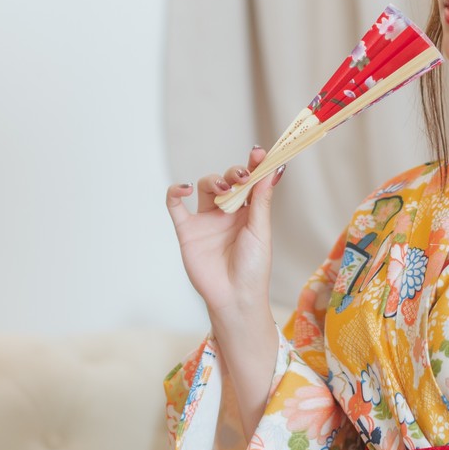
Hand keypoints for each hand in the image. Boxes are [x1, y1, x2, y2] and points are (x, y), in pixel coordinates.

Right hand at [165, 145, 284, 320]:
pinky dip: (176, 191)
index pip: (250, 181)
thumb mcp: (260, 231)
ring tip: (221, 188)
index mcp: (249, 212)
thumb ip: (261, 200)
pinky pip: (175, 205)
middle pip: (227, 180)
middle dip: (233, 173)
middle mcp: (227, 213)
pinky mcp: (187, 230)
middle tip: (240, 177)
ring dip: (212, 180)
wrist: (234, 296)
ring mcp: (206, 220)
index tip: (258, 153)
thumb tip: (273, 169)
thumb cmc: (253, 268)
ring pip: (204, 187)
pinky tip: (185, 188)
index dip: (254, 165)